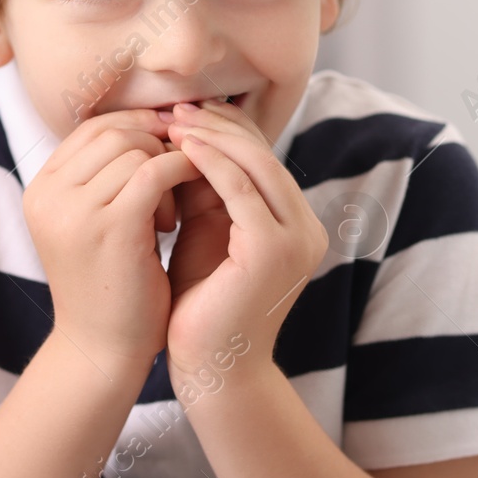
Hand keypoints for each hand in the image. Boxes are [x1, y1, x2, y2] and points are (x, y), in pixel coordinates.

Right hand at [23, 109, 202, 377]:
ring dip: (167, 171)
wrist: (104, 353)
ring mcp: (74, 209)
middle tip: (175, 185)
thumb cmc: (111, 286)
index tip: (169, 150)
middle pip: (114, 131)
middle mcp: (48, 194)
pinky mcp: (110, 226)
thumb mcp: (95, 222)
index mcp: (40, 189)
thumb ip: (106, 176)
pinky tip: (181, 212)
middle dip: (155, 146)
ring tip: (170, 215)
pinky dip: (180, 177)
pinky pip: (156, 172)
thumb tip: (154, 120)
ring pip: (136, 149)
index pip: (92, 127)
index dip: (136, 128)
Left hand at [164, 100, 329, 381]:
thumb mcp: (206, 233)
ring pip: (256, 164)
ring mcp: (296, 238)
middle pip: (263, 153)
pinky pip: (242, 191)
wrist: (213, 371)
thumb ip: (205, 190)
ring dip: (212, 136)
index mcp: (294, 223)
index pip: (262, 157)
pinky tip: (181, 148)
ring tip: (172, 120)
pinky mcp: (274, 250)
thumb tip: (181, 137)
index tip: (181, 112)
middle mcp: (305, 227)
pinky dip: (211, 163)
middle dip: (217, 124)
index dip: (224, 128)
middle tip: (174, 106)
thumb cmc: (202, 305)